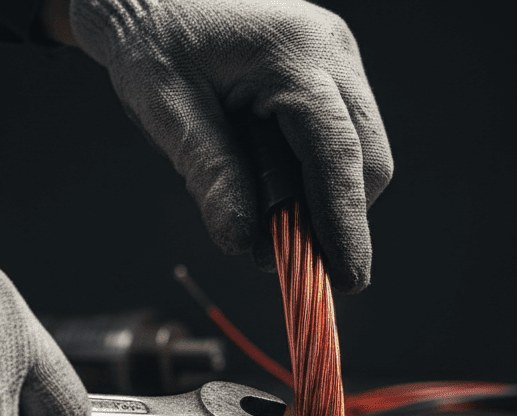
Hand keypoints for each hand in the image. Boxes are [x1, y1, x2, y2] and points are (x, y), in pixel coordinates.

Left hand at [62, 0, 392, 291]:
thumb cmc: (151, 36)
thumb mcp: (164, 106)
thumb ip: (209, 172)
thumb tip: (243, 243)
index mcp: (292, 54)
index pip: (336, 153)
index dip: (344, 223)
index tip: (345, 278)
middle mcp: (330, 51)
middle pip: (366, 158)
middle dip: (336, 218)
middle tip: (286, 259)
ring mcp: (336, 57)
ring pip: (360, 151)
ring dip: (323, 197)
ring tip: (267, 218)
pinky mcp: (329, 69)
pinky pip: (341, 134)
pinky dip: (314, 172)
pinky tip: (272, 181)